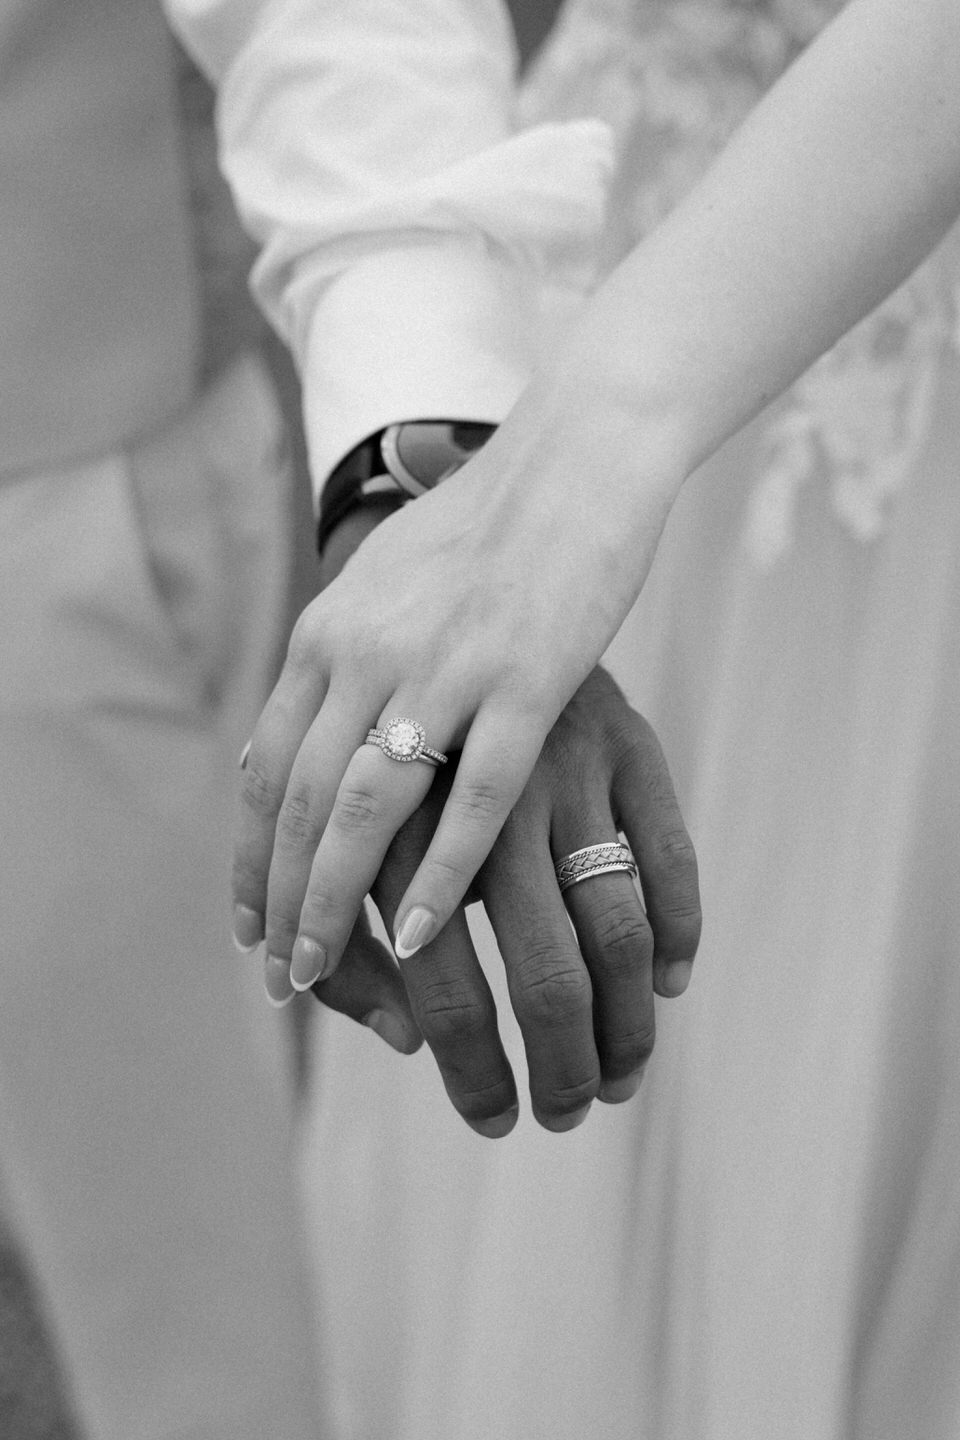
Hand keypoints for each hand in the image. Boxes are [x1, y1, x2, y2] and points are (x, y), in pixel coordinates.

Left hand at [232, 394, 682, 994]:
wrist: (575, 460)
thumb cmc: (483, 530)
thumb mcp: (380, 586)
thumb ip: (333, 663)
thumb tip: (288, 736)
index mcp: (328, 633)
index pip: (265, 768)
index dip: (250, 856)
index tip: (248, 922)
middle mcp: (367, 654)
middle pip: (297, 803)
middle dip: (279, 899)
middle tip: (278, 974)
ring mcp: (445, 668)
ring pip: (364, 812)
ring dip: (333, 903)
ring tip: (321, 972)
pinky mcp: (527, 683)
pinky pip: (472, 800)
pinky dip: (439, 877)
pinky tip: (422, 935)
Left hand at [347, 666, 700, 1136]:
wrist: (456, 584)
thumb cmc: (388, 744)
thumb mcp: (350, 828)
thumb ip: (351, 938)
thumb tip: (396, 1041)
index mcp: (405, 828)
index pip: (442, 989)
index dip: (470, 1070)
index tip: (492, 1119)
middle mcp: (489, 802)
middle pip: (547, 976)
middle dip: (559, 1069)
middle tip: (566, 1115)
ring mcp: (569, 771)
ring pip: (619, 929)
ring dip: (628, 1025)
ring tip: (621, 1074)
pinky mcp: (630, 742)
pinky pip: (674, 855)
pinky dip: (681, 931)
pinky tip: (669, 984)